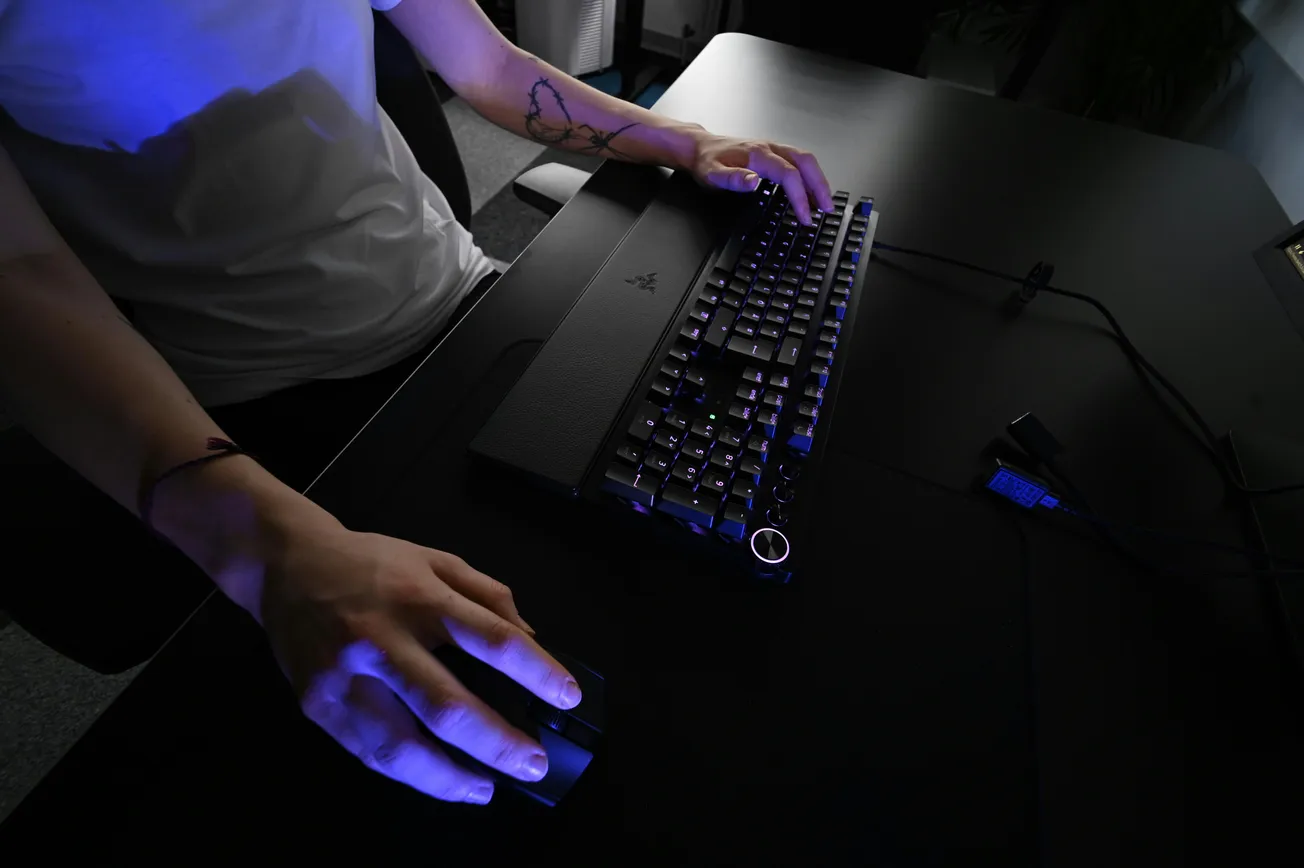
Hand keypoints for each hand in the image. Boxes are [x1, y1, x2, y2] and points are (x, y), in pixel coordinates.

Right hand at [254, 510, 580, 804]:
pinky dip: (409, 775)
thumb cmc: (372, 562)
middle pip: (447, 705)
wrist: (287, 564)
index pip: (491, 640)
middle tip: (533, 764)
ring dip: (450, 777)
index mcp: (421, 597)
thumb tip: (532, 639)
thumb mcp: (436, 559)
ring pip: (400, 744)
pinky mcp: (319, 704)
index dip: (536, 673)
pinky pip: (368, 752)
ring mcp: (346, 677)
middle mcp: (383, 639)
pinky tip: (439, 781)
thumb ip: (488, 594)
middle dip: (497, 743)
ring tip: (487, 790)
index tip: (566, 698)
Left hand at [687, 131, 834, 225]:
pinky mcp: (773, 152)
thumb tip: (754, 182)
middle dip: (820, 186)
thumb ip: (733, 179)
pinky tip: (809, 191)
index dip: (800, 196)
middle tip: (827, 209)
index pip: (789, 174)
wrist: (700, 147)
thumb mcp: (713, 174)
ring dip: (817, 180)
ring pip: (805, 160)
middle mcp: (770, 148)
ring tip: (823, 203)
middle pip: (806, 162)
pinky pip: (798, 161)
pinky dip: (809, 176)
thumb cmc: (707, 162)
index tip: (805, 216)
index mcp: (758, 154)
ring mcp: (773, 148)